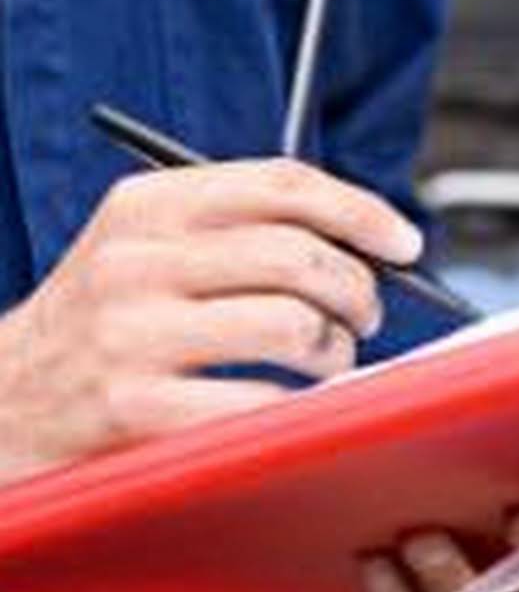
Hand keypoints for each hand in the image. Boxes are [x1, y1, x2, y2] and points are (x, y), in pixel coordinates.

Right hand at [0, 159, 422, 479]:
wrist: (2, 401)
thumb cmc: (103, 323)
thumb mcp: (147, 247)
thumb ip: (239, 229)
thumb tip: (363, 239)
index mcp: (149, 205)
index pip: (283, 184)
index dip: (361, 211)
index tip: (404, 242)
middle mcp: (137, 260)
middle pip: (299, 256)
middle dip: (359, 291)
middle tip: (367, 315)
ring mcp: (132, 334)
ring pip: (291, 326)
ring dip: (336, 351)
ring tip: (329, 361)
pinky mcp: (134, 407)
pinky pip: (260, 400)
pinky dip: (295, 406)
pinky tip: (289, 403)